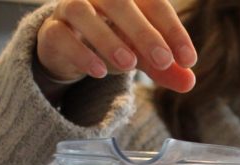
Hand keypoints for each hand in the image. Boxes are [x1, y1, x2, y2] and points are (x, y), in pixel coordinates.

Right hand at [36, 0, 196, 91]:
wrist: (69, 48)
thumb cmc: (112, 42)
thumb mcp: (143, 56)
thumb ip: (165, 68)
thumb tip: (189, 82)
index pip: (154, 4)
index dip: (173, 30)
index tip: (188, 60)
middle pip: (119, 2)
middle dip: (144, 32)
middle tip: (164, 61)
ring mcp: (69, 9)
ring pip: (82, 12)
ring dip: (108, 38)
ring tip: (129, 65)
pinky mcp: (50, 31)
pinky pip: (60, 35)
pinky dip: (80, 52)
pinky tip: (99, 71)